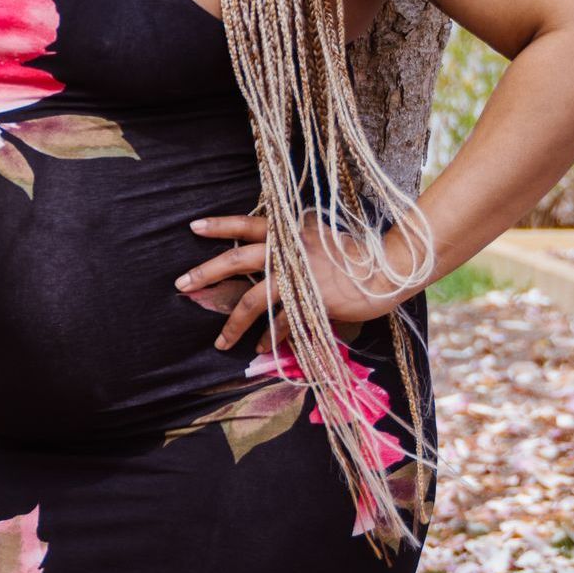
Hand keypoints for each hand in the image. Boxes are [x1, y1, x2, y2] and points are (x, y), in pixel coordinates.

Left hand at [175, 210, 414, 352]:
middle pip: (237, 260)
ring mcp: (297, 276)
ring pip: (253, 300)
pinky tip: (260, 348)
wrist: (390, 266)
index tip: (192, 226)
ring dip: (233, 324)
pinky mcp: (309, 301)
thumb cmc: (358, 252)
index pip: (247, 223)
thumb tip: (272, 248)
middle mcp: (288, 250)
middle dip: (206, 273)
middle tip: (182, 284)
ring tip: (221, 342)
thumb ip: (295, 241)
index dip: (220, 225)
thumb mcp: (321, 235)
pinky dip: (269, 337)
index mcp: (289, 230)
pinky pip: (281, 323)